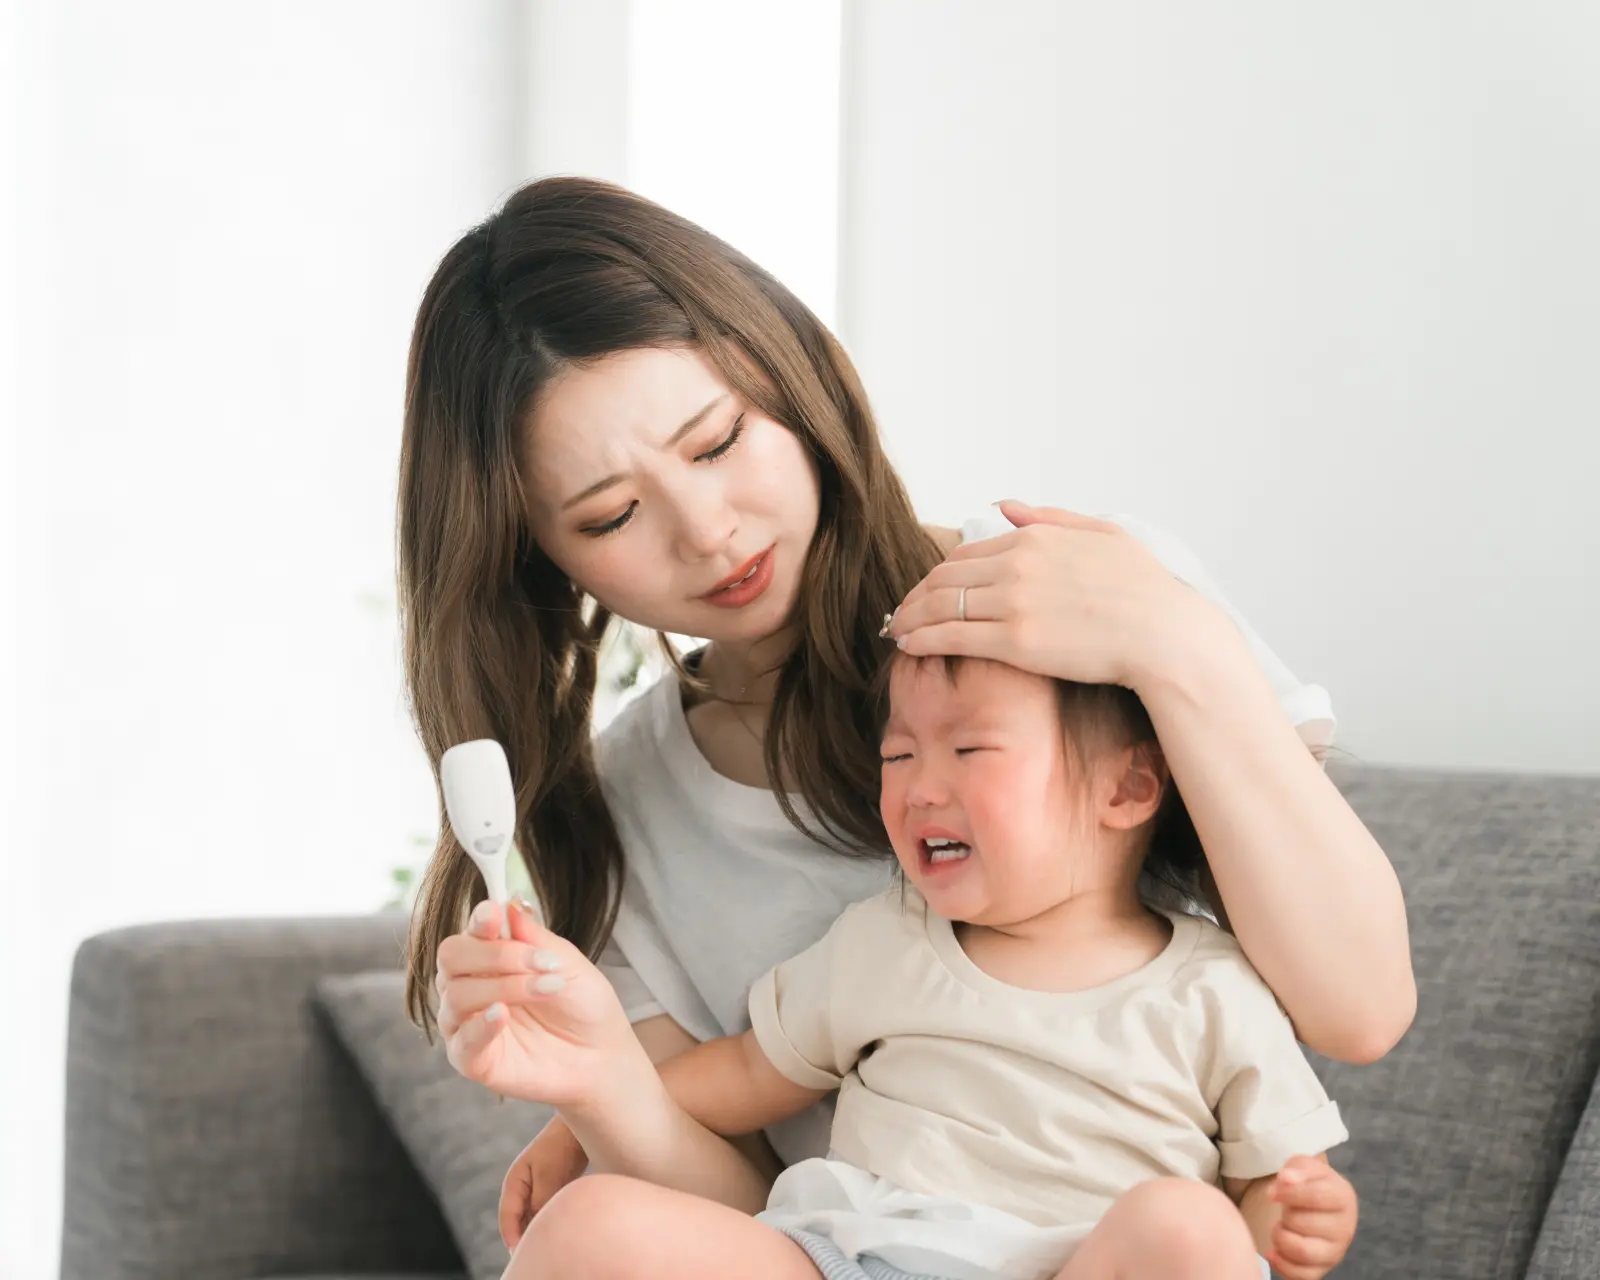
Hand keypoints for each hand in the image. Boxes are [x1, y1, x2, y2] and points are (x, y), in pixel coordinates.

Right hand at [434, 898, 644, 1109]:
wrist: (601, 1055)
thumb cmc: (582, 1005)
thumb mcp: (567, 963)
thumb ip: (535, 937)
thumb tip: (509, 903)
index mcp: (490, 959)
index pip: (468, 933)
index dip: (478, 920)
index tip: (494, 914)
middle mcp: (470, 987)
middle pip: (451, 957)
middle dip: (495, 954)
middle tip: (542, 962)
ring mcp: (467, 1024)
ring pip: (457, 994)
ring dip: (506, 986)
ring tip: (548, 987)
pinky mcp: (472, 1060)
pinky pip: (461, 1041)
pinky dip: (480, 1024)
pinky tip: (503, 1014)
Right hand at [498, 1116, 588, 1250]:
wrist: (578, 1128)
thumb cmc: (561, 1147)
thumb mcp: (549, 1176)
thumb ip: (540, 1202)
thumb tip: (538, 1226)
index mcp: (514, 1182)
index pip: (507, 1216)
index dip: (512, 1237)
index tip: (520, 1254)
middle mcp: (522, 1188)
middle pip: (518, 1221)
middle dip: (525, 1238)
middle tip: (536, 1255)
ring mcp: (536, 1189)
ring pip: (533, 1218)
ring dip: (539, 1230)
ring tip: (549, 1245)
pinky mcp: (551, 1191)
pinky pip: (546, 1212)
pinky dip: (550, 1222)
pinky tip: (561, 1232)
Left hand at [887, 501, 1217, 691]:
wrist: (1165, 634)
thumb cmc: (1144, 589)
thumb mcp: (1102, 534)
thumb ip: (1050, 518)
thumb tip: (1007, 505)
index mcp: (1035, 538)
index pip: (966, 553)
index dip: (939, 574)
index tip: (926, 590)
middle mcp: (1017, 565)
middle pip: (945, 577)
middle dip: (916, 596)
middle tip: (900, 613)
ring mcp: (1014, 602)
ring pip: (942, 605)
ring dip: (911, 618)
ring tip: (896, 630)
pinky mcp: (1015, 641)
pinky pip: (953, 636)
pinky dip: (923, 638)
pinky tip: (908, 645)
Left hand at [1265, 1156, 1357, 1279]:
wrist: (1315, 1203)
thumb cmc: (1308, 1182)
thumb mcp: (1303, 1165)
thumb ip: (1297, 1168)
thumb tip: (1287, 1178)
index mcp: (1343, 1197)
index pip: (1315, 1196)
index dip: (1288, 1193)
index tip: (1272, 1192)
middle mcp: (1346, 1228)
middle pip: (1302, 1223)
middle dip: (1285, 1214)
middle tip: (1285, 1210)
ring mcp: (1336, 1252)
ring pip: (1302, 1252)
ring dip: (1280, 1238)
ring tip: (1280, 1228)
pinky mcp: (1323, 1270)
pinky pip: (1301, 1276)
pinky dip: (1281, 1263)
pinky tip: (1274, 1250)